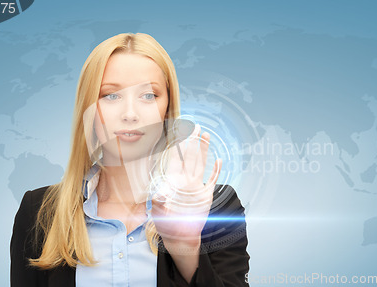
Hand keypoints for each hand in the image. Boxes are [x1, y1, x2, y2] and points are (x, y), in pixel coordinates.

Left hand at [151, 124, 221, 252]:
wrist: (179, 236)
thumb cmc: (166, 224)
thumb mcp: (159, 213)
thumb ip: (158, 202)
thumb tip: (158, 194)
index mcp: (173, 181)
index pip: (176, 157)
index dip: (178, 144)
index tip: (180, 131)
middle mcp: (185, 180)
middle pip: (190, 156)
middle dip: (193, 141)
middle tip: (197, 127)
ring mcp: (196, 186)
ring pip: (201, 163)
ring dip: (204, 150)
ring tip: (206, 136)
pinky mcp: (205, 195)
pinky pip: (212, 179)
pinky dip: (216, 171)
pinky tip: (219, 161)